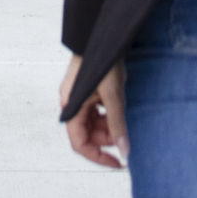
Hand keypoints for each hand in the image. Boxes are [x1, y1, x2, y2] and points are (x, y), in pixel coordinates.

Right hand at [58, 54, 127, 169]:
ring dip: (108, 127)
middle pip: (88, 134)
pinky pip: (95, 111)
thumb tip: (125, 151)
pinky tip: (117, 108)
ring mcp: (79, 98)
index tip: (118, 163)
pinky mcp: (87, 91)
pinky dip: (107, 115)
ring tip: (123, 120)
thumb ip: (117, 124)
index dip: (98, 157)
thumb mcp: (112, 96)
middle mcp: (71, 106)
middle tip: (125, 136)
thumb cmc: (102, 62)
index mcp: (71, 109)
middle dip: (107, 139)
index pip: (80, 144)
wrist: (100, 34)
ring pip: (93, 123)